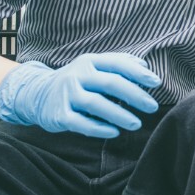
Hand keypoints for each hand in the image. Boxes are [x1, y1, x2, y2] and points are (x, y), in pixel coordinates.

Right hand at [0, 53, 161, 138]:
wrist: (38, 94)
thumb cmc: (78, 81)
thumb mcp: (94, 68)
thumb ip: (119, 64)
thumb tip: (145, 66)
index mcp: (90, 61)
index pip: (117, 64)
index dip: (138, 73)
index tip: (156, 83)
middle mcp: (77, 75)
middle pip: (110, 83)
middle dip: (135, 95)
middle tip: (153, 107)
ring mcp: (67, 94)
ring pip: (96, 104)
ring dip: (119, 115)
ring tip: (136, 124)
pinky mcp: (59, 115)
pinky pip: (81, 123)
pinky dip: (99, 129)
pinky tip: (114, 132)